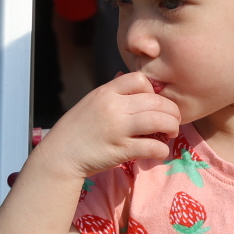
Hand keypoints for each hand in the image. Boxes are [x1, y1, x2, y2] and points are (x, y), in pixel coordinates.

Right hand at [28, 71, 178, 182]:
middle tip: (173, 120)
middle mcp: (113, 106)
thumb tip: (128, 78)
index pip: (140, 79)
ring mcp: (118, 128)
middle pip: (156, 100)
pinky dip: (162, 150)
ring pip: (159, 120)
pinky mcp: (121, 150)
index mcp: (106, 92)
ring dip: (172, 126)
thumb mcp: (91, 102)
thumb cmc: (76, 130)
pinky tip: (160, 152)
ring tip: (171, 133)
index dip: (153, 90)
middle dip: (171, 110)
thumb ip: (112, 92)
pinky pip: (153, 146)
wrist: (59, 155)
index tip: (153, 103)